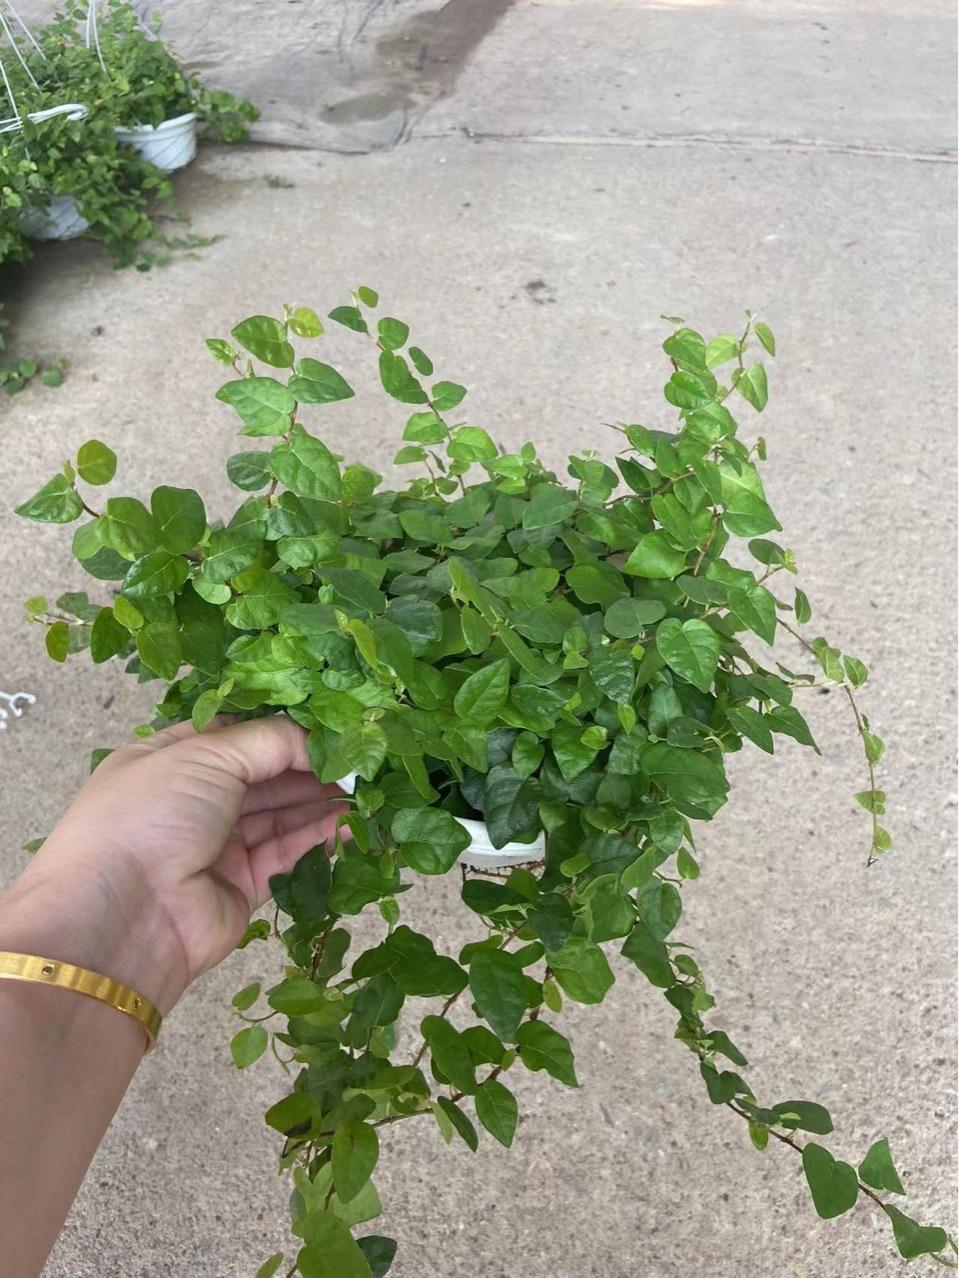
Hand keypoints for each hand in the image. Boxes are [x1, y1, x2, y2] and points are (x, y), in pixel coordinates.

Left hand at [4, 717, 346, 1011]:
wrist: (123, 916)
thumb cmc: (151, 815)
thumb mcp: (207, 756)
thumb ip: (271, 741)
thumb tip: (319, 743)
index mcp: (169, 759)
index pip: (234, 734)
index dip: (280, 728)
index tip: (329, 722)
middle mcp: (192, 800)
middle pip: (262, 775)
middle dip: (308, 765)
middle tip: (358, 757)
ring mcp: (216, 845)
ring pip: (278, 814)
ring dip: (319, 799)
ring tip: (365, 786)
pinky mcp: (240, 886)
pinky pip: (285, 854)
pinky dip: (316, 836)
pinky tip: (348, 820)